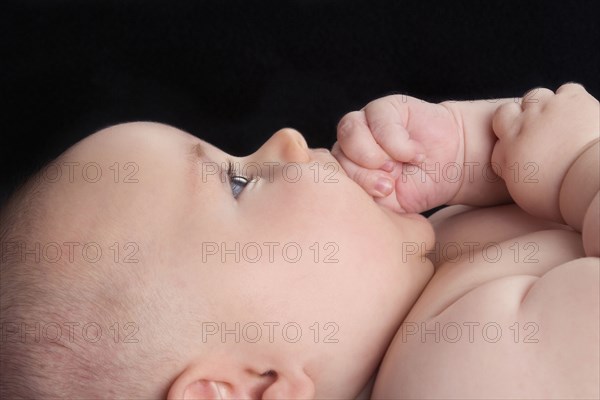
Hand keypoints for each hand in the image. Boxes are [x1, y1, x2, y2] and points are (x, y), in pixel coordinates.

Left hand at [332, 95, 462, 212]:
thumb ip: (365, 200)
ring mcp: (365, 123)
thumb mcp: (390, 204)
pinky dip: (397, 142)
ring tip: (397, 166)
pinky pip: (377, 119)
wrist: (453, 165)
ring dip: (373, 154)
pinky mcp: (384, 108)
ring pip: (349, 132)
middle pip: (337, 155)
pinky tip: (415, 153)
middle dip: (363, 174)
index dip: (352, 187)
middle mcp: (350, 145)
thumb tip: (346, 198)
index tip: (382, 195)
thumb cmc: (419, 186)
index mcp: (345, 170)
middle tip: (389, 183)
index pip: (329, 177)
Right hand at [492, 83, 599, 220]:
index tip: (521, 159)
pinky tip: (578, 115)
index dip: (507, 151)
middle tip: (533, 135)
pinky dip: (571, 100)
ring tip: (556, 123)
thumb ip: (515, 176)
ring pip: (534, 97)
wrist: (593, 180)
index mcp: (508, 152)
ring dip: (542, 108)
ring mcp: (546, 109)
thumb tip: (516, 169)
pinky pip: (567, 90)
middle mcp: (521, 127)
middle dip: (514, 121)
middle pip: (504, 114)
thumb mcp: (526, 194)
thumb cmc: (563, 195)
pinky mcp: (572, 98)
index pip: (496, 146)